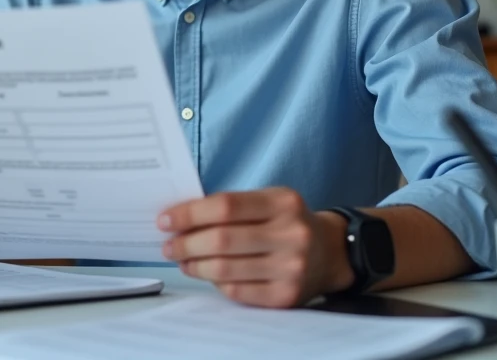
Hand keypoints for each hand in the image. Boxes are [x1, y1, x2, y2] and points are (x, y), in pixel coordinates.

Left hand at [158, 188, 352, 307]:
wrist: (330, 252)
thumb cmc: (286, 222)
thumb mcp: (268, 201)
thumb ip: (230, 206)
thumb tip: (180, 219)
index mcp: (283, 202)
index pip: (225, 206)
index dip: (189, 214)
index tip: (165, 220)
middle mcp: (291, 234)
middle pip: (222, 240)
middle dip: (186, 244)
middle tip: (168, 246)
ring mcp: (291, 268)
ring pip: (226, 269)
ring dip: (195, 265)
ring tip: (183, 260)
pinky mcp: (286, 296)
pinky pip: (238, 291)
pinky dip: (215, 283)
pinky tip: (205, 274)